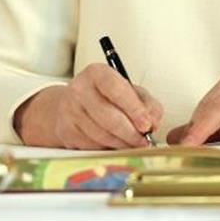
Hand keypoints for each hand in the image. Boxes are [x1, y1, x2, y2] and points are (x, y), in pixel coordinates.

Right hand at [13, 63, 163, 148]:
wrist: (70, 104)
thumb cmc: (104, 96)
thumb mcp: (128, 90)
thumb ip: (146, 102)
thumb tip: (153, 121)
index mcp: (96, 73)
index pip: (117, 90)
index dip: (134, 109)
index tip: (147, 124)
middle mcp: (80, 89)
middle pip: (108, 117)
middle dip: (130, 133)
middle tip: (144, 140)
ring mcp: (70, 111)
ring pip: (101, 134)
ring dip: (121, 143)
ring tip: (133, 144)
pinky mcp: (66, 131)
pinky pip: (92, 145)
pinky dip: (108, 148)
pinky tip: (115, 144)